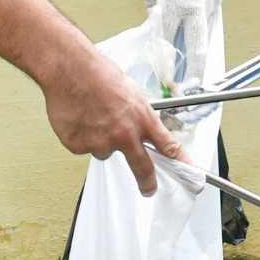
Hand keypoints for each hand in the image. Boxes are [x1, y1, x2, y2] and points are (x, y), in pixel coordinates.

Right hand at [42, 42, 187, 196]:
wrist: (70, 70)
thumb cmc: (100, 74)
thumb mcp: (131, 92)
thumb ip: (137, 115)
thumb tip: (139, 128)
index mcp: (142, 118)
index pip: (168, 145)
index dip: (180, 161)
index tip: (188, 172)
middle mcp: (124, 134)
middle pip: (142, 167)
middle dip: (147, 182)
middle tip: (149, 189)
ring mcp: (102, 142)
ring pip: (105, 151)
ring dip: (101, 140)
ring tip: (93, 115)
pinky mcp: (80, 146)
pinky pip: (83, 147)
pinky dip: (82, 137)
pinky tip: (80, 117)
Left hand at [136, 0, 227, 91]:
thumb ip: (159, 15)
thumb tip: (165, 43)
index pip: (170, 37)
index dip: (169, 61)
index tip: (170, 80)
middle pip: (198, 41)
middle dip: (196, 67)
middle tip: (193, 85)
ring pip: (208, 25)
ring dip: (200, 38)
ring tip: (196, 52)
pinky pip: (213, 9)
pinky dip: (205, 17)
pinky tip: (198, 16)